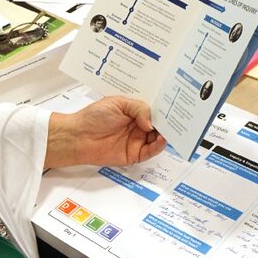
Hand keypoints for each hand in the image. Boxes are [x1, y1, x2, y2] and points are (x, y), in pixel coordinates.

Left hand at [44, 97, 165, 168]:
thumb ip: (139, 109)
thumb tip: (152, 123)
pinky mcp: (135, 154)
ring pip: (158, 139)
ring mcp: (137, 140)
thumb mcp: (118, 102)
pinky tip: (161, 140)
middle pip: (160, 126)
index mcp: (135, 112)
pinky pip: (151, 151)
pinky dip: (159, 146)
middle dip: (169, 123)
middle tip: (179, 120)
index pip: (155, 111)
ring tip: (170, 130)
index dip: (165, 111)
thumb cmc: (94, 116)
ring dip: (166, 135)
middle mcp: (138, 126)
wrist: (78, 135)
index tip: (176, 108)